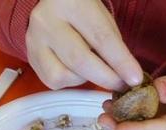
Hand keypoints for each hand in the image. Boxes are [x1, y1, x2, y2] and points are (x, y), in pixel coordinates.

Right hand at [26, 0, 142, 89]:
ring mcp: (34, 40)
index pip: (101, 37)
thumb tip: (127, 76)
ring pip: (64, 75)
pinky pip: (53, 81)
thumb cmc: (82, 12)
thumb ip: (112, 45)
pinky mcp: (30, 58)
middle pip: (80, 60)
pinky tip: (74, 69)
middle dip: (106, 78)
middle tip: (121, 86)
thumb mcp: (101, 18)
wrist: (50, 6)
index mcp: (71, 2)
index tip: (134, 78)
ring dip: (85, 79)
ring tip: (91, 68)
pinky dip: (70, 81)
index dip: (120, 61)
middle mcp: (47, 20)